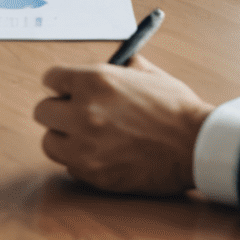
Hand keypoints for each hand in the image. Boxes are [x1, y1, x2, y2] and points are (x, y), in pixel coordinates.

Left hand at [34, 56, 212, 194]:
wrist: (197, 146)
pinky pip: (68, 166)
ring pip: (49, 142)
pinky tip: (101, 156)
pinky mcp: (93, 174)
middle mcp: (83, 111)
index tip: (67, 90)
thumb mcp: (148, 73)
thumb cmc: (176, 109)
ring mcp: (86, 146)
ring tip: (87, 138)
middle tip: (76, 115)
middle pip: (42, 111)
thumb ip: (121, 67)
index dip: (61, 84)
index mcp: (95, 80)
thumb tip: (110, 65)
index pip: (50, 79)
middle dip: (58, 111)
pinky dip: (79, 162)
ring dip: (64, 139)